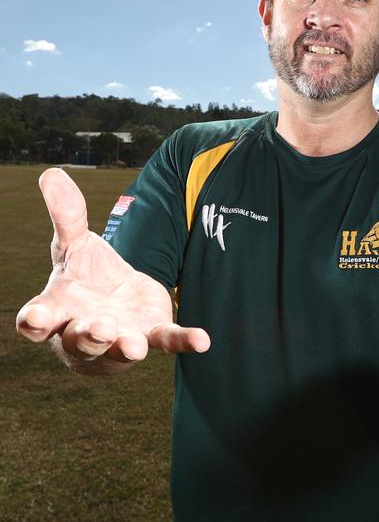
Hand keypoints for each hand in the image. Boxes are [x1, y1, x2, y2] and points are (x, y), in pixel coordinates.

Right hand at [16, 168, 209, 371]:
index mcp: (57, 310)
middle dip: (90, 335)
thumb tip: (51, 172)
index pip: (38, 319)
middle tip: (100, 327)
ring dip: (126, 346)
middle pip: (81, 339)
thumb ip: (67, 214)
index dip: (35, 320)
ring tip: (133, 345)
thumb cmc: (83, 276)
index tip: (34, 318)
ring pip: (120, 349)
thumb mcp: (75, 244)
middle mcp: (84, 332)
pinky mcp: (151, 333)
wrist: (114, 301)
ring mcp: (119, 337)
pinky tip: (202, 341)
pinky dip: (183, 341)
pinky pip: (166, 340)